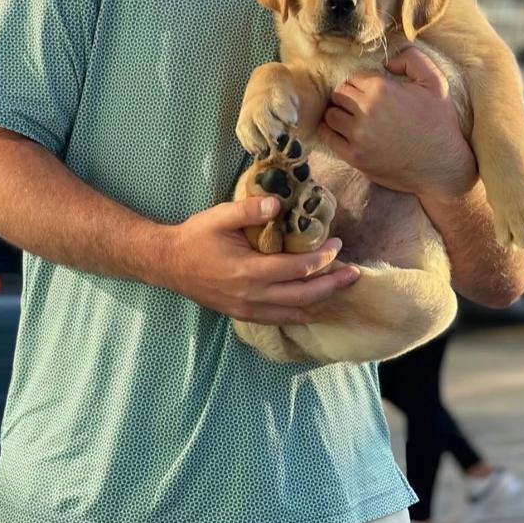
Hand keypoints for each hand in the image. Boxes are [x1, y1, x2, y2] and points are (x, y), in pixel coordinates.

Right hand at [159, 196, 358, 323]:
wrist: (168, 264)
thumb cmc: (195, 237)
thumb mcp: (219, 217)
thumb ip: (250, 210)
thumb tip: (279, 203)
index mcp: (249, 271)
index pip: (298, 268)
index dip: (322, 258)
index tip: (337, 243)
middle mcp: (253, 296)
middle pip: (305, 296)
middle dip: (333, 285)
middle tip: (355, 274)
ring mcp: (248, 310)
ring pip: (295, 313)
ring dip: (321, 301)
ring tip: (341, 289)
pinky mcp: (244, 315)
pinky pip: (280, 319)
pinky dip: (301, 313)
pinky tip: (314, 305)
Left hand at [316, 46, 477, 197]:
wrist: (442, 167)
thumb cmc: (439, 123)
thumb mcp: (436, 83)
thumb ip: (412, 59)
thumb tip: (386, 61)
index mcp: (381, 89)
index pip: (355, 76)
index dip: (364, 82)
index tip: (373, 91)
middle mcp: (366, 111)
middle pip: (339, 93)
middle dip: (350, 96)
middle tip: (362, 104)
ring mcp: (358, 135)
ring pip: (331, 114)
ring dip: (340, 113)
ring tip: (353, 117)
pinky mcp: (354, 156)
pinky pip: (328, 136)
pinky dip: (331, 131)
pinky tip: (342, 131)